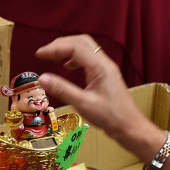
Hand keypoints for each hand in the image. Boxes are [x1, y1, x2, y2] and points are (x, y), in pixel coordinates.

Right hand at [37, 35, 152, 147]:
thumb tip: (42, 79)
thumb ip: (62, 90)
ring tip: (53, 57)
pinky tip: (68, 67)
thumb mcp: (83, 104)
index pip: (75, 47)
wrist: (129, 126)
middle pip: (81, 42)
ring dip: (68, 49)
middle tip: (44, 53)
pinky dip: (75, 57)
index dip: (55, 48)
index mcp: (100, 67)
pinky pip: (89, 58)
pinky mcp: (106, 74)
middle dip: (61, 44)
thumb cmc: (110, 117)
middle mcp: (104, 63)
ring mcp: (106, 68)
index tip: (39, 54)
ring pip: (86, 48)